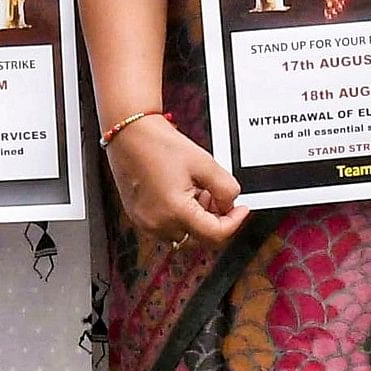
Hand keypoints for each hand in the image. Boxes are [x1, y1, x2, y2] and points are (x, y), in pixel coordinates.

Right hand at [105, 113, 245, 248]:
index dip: (234, 222)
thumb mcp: (203, 162)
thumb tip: (231, 202)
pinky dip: (179, 216)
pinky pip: (167, 227)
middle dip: (214, 219)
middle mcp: (158, 223)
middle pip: (199, 237)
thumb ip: (225, 187)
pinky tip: (180, 193)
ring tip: (195, 189)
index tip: (241, 209)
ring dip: (196, 218)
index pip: (215, 234)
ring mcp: (146, 223)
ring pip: (184, 234)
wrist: (129, 132)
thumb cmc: (158, 143)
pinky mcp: (139, 218)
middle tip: (215, 194)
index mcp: (176, 211)